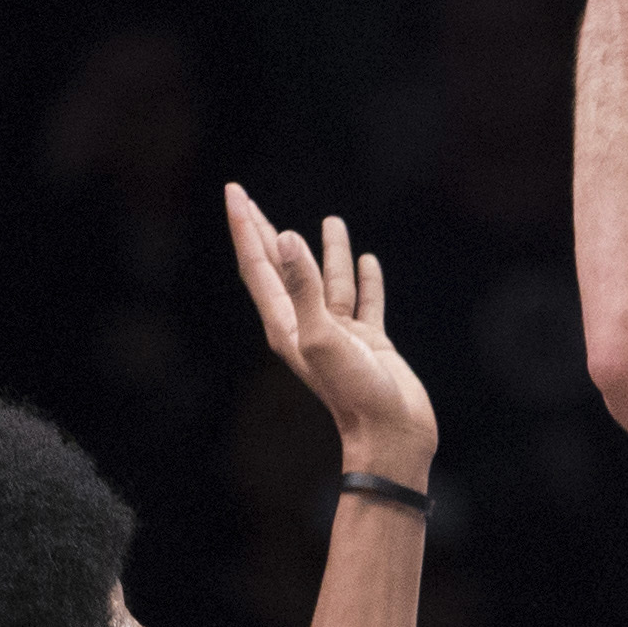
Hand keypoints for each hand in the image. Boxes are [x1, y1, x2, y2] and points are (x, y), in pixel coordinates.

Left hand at [225, 185, 435, 476]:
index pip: (258, 265)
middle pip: (281, 269)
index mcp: (286, 324)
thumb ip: (305, 288)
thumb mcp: (323, 337)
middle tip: (250, 200)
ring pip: (329, 282)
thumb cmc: (354, 393)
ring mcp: (338, 334)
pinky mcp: (369, 343)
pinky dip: (366, 280)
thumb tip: (289, 238)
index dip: (245, 227)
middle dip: (266, 233)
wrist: (392, 434)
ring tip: (331, 220)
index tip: (235, 192)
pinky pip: (364, 302)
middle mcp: (307, 325)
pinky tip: (368, 261)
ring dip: (326, 251)